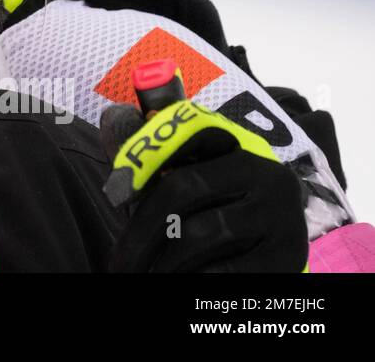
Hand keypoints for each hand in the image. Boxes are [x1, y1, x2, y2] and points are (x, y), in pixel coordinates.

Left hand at [102, 99, 308, 271]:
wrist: (272, 261)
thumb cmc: (216, 216)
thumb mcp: (192, 183)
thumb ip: (154, 157)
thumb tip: (115, 118)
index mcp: (240, 149)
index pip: (190, 134)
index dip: (148, 157)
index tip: (116, 195)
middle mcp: (267, 176)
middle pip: (183, 187)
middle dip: (141, 227)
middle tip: (119, 262)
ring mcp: (282, 217)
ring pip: (200, 233)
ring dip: (162, 261)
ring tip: (142, 275)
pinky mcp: (286, 257)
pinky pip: (225, 270)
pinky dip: (191, 279)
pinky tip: (174, 284)